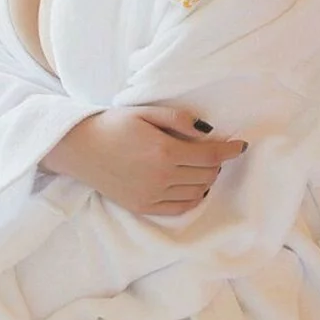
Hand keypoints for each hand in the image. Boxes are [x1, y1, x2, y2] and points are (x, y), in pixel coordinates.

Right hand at [44, 106, 246, 216]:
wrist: (78, 148)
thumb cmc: (111, 125)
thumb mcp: (145, 112)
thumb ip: (179, 119)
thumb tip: (209, 131)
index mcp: (163, 151)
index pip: (210, 155)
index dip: (230, 150)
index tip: (240, 145)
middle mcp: (161, 177)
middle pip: (206, 174)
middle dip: (217, 162)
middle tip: (214, 151)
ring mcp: (151, 195)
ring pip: (197, 191)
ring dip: (206, 178)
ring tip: (201, 165)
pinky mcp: (143, 206)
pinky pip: (180, 207)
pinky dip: (193, 196)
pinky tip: (192, 185)